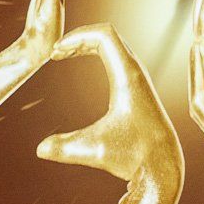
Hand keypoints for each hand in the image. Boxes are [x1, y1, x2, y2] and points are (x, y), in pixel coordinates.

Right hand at [39, 25, 182, 193]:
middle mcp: (135, 72)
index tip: (55, 52)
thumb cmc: (135, 156)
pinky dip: (97, 54)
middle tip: (55, 52)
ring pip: (112, 46)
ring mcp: (137, 79)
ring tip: (63, 54)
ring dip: (87, 45)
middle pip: (107, 36)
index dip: (77, 37)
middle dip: (78, 39)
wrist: (164, 167)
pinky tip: (83, 65)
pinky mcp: (136, 88)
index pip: (104, 35)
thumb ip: (65, 148)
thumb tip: (40, 149)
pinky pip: (115, 57)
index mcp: (128, 76)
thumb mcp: (96, 150)